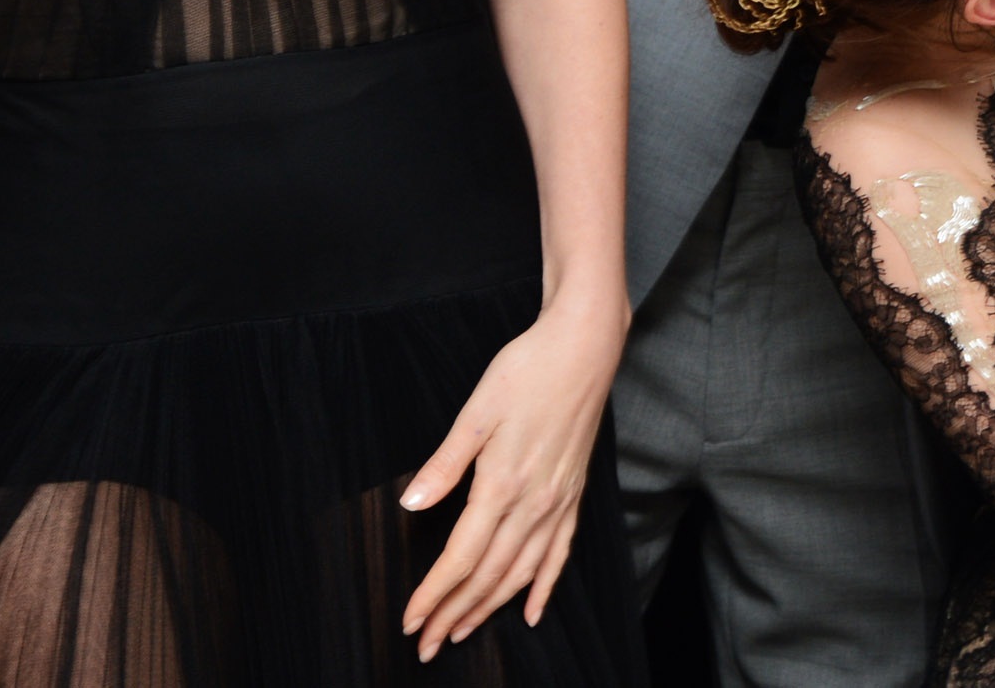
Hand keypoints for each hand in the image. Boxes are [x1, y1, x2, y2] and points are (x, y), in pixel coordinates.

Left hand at [399, 304, 623, 658]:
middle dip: (454, 615)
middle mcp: (533, 503)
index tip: (410, 622)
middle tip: (427, 646)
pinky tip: (532, 611)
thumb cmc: (526, 371)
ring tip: (463, 632)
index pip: (461, 557)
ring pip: (521, 573)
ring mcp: (558, 502)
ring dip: (491, 609)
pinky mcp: (574, 495)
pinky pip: (559, 554)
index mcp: (501, 484)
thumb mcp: (476, 411)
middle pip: (488, 576)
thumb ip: (445, 463)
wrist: (584, 348)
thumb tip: (411, 505)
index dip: (433, 595)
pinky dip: (544, 587)